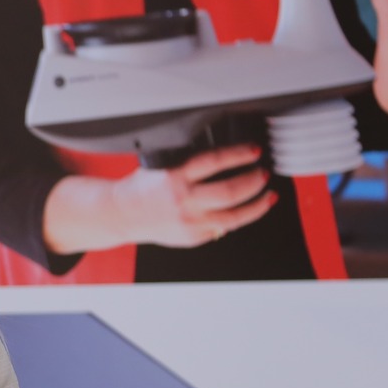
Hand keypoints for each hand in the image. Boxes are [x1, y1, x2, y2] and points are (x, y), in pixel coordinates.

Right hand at [43, 144, 275, 254]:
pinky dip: (238, 219)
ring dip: (256, 205)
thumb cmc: (141, 189)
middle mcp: (184, 201)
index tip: (253, 150)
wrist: (121, 215)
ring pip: (234, 217)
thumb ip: (190, 166)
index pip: (215, 162)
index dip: (239, 154)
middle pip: (230, 191)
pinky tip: (246, 211)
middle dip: (254, 181)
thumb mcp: (162, 166)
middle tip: (263, 173)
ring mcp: (190, 222)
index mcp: (175, 177)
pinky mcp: (193, 237)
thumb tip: (225, 161)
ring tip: (266, 195)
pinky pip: (223, 228)